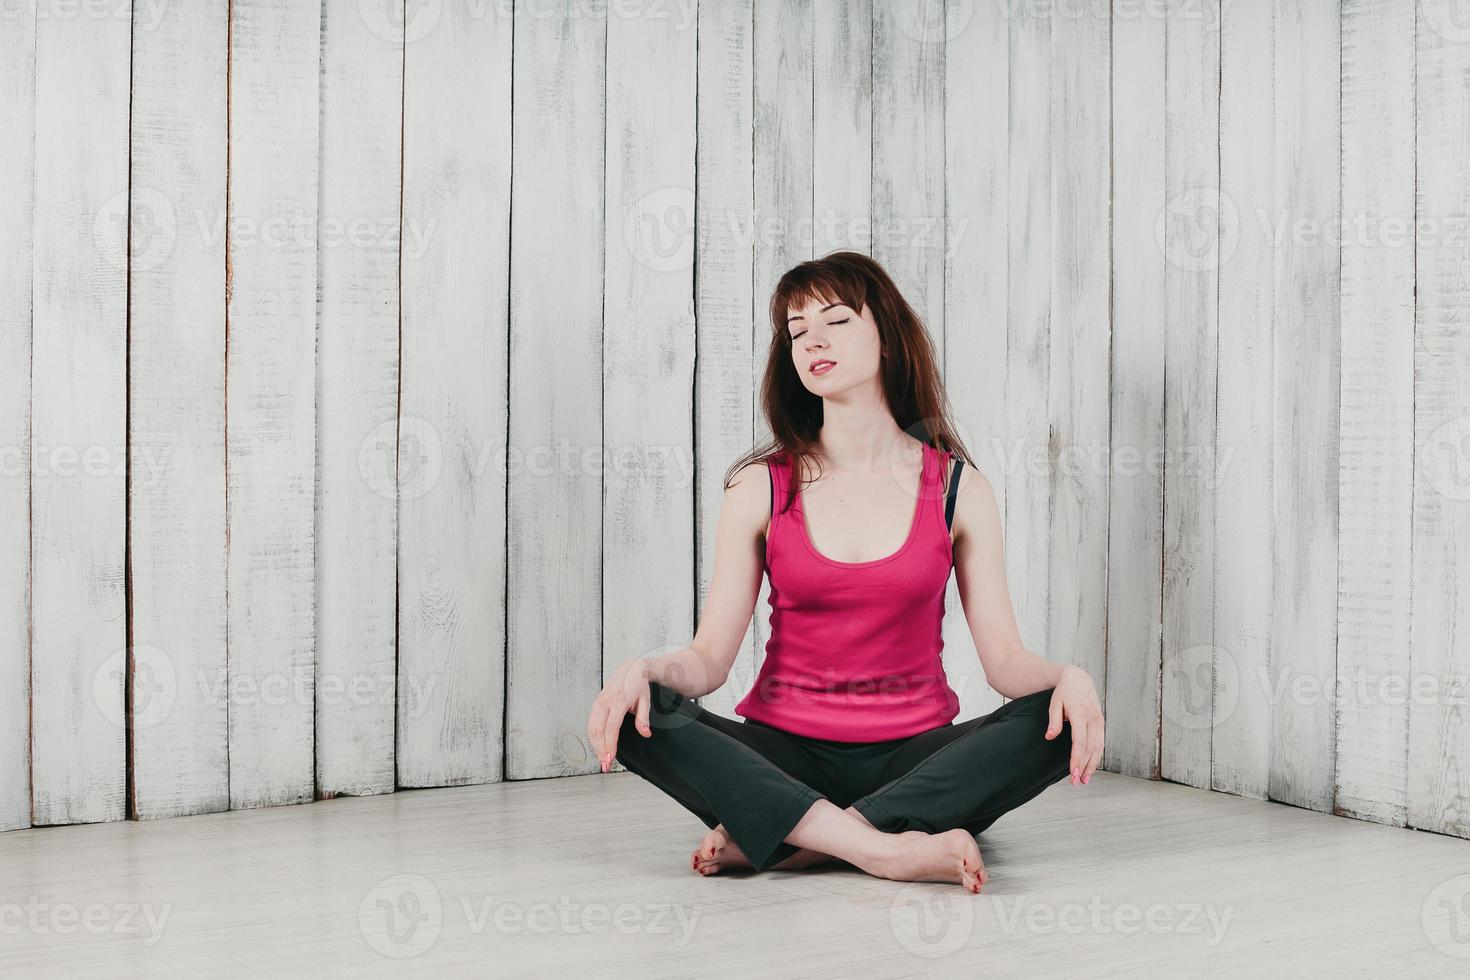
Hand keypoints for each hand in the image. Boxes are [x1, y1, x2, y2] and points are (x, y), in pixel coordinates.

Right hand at [586, 657, 653, 772]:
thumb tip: (646, 734)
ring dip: (595, 745)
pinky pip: (590, 723)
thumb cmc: (639, 685)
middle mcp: (605, 702)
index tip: (610, 758)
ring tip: (602, 759)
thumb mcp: (646, 700)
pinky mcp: (595, 704)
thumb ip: (644, 718)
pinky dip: (592, 737)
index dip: (610, 744)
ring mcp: (598, 702)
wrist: (630, 669)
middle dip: (600, 750)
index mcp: (619, 701)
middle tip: (606, 765)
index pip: (611, 727)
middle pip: (598, 730)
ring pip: (591, 728)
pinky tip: (598, 747)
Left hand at [1045, 665, 1103, 784]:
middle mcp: (1093, 718)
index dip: (1076, 758)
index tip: (1072, 772)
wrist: (1079, 678)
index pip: (1079, 741)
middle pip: (1090, 747)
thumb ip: (1053, 721)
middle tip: (1076, 781)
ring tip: (1085, 780)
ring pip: (1098, 747)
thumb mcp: (1054, 703)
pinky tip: (1091, 767)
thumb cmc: (1063, 692)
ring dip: (1092, 765)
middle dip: (1084, 766)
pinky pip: (1101, 742)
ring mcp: (1099, 720)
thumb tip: (1049, 737)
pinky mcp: (1101, 722)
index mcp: (1080, 714)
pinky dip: (1096, 756)